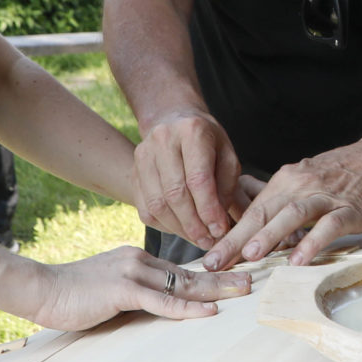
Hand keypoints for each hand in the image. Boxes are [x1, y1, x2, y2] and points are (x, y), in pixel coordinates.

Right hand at [28, 246, 249, 330]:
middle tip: (253, 281)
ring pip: (183, 283)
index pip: (182, 268)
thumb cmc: (71, 294)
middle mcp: (139, 260)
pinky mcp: (122, 290)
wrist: (40, 288)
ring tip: (243, 293)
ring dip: (216, 290)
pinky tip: (209, 312)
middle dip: (224, 278)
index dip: (211, 273)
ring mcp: (132, 272)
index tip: (236, 277)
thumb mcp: (109, 288)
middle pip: (190, 272)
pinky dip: (187, 308)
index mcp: (137, 259)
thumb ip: (134, 292)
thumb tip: (157, 305)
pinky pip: (162, 301)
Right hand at [133, 110, 243, 250]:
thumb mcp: (227, 156)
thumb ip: (227, 188)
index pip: (198, 179)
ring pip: (157, 204)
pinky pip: (145, 208)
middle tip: (209, 241)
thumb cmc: (208, 143)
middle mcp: (163, 140)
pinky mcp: (133, 172)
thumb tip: (219, 224)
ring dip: (179, 228)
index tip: (220, 230)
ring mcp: (143, 155)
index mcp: (192, 131)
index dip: (209, 209)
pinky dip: (164, 225)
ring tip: (198, 239)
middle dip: (194, 224)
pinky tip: (181, 230)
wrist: (174, 121)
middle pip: (175, 193)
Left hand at [204, 130, 361, 268]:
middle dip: (236, 239)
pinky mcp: (349, 209)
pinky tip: (299, 260)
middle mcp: (300, 186)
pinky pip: (328, 225)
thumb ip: (277, 201)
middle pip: (263, 213)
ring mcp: (325, 197)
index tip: (209, 257)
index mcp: (285, 182)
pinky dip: (312, 242)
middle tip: (216, 262)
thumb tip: (247, 220)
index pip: (251, 211)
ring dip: (270, 235)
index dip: (228, 235)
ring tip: (251, 255)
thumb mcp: (302, 181)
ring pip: (292, 215)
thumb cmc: (340, 175)